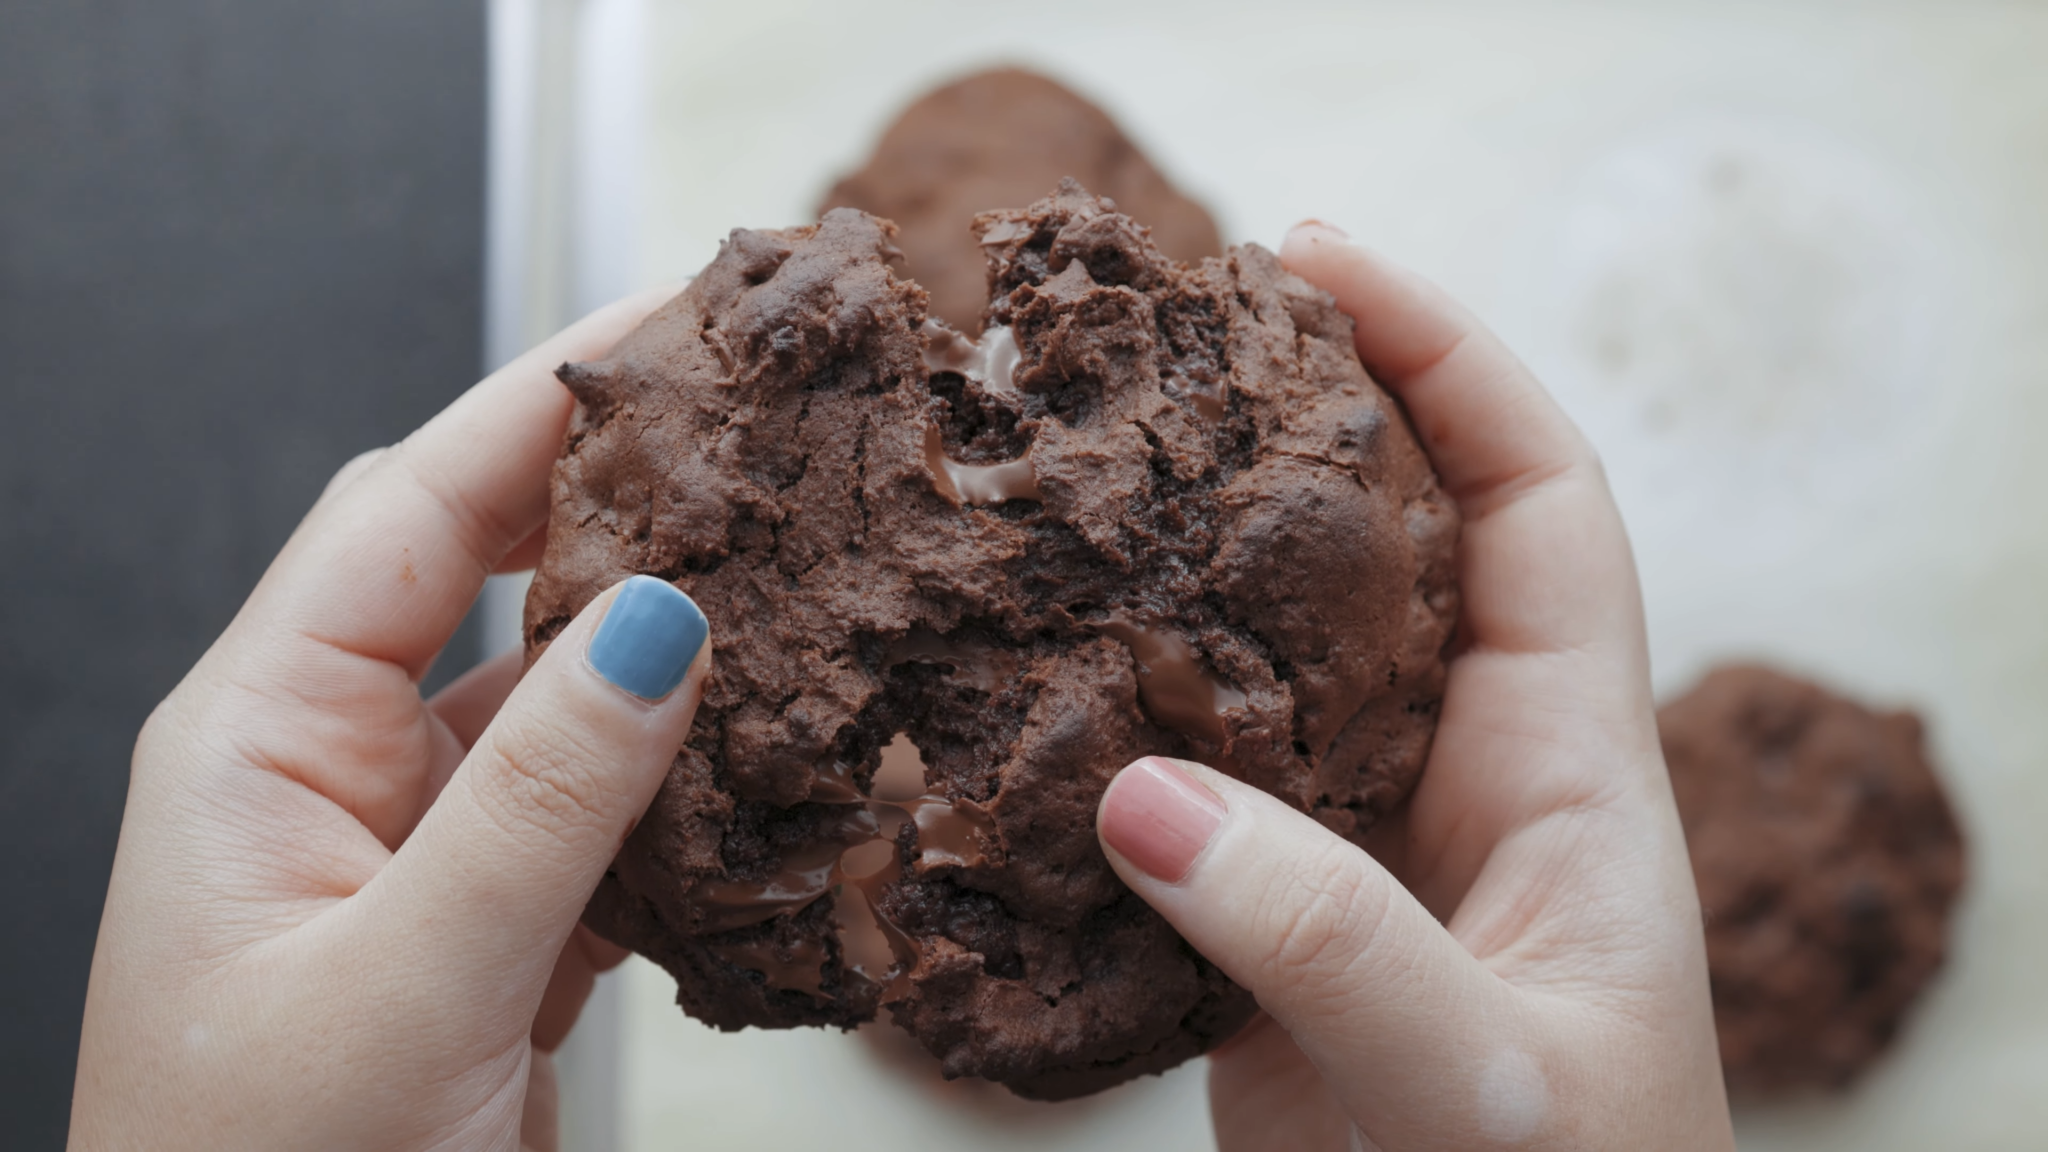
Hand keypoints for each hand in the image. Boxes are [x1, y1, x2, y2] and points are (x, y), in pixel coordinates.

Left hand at [70, 288, 711, 1150]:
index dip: (542, 398)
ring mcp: (417, 851)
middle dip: (620, 491)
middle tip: (755, 417)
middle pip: (490, 572)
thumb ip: (539, 802)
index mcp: (257, 742)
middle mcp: (331, 772)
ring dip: (668, 646)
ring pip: (562, 698)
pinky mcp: (490, 929)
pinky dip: (685, 786)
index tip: (670, 318)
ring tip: (792, 570)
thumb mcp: (405, 986)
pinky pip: (603, 813)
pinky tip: (763, 768)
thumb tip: (657, 621)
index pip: (410, 510)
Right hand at [1094, 224, 1733, 1149]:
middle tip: (1156, 331)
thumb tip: (1146, 796)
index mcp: (1567, 771)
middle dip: (1292, 411)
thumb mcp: (1486, 1081)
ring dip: (1178, 553)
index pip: (1541, 498)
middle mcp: (1458, 776)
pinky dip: (1100, 715)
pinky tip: (1019, 682)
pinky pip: (1179, 780)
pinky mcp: (1260, 926)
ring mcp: (1352, 844)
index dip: (1449, 358)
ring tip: (1067, 466)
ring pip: (1265, 647)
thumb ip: (1331, 942)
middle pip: (1392, 533)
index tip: (1317, 265)